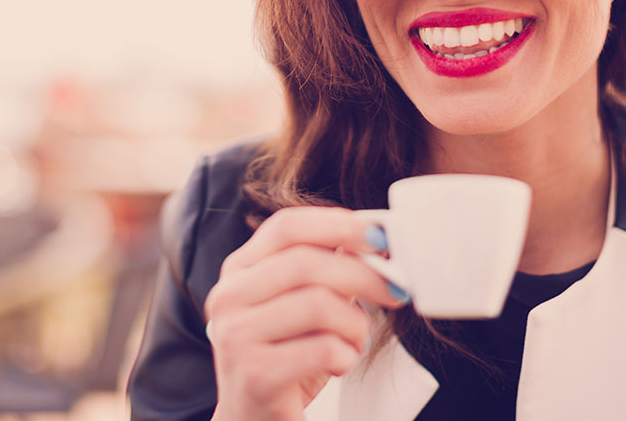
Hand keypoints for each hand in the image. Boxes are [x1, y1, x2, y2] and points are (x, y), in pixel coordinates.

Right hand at [205, 206, 406, 420]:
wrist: (254, 420)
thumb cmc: (284, 358)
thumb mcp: (303, 305)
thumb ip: (328, 269)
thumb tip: (373, 239)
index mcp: (240, 269)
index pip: (286, 227)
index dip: (337, 224)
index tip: (378, 236)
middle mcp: (230, 296)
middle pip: (307, 263)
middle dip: (364, 274)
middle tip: (395, 290)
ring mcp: (236, 335)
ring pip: (319, 305)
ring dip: (355, 324)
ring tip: (356, 340)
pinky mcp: (255, 374)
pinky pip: (323, 349)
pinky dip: (346, 356)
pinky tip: (339, 362)